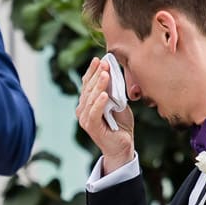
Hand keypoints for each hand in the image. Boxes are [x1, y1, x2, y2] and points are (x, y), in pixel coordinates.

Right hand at [77, 57, 134, 171]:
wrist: (123, 146)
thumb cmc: (120, 124)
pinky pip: (94, 113)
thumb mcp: (118, 102)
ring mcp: (85, 119)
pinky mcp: (91, 127)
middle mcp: (82, 109)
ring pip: (90, 99)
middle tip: (104, 63)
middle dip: (96, 74)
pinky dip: (99, 103)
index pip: (87, 83)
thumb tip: (112, 72)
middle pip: (88, 88)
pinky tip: (104, 95)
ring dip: (98, 85)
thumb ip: (113, 91)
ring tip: (105, 74)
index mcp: (87, 102)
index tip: (99, 59)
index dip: (92, 71)